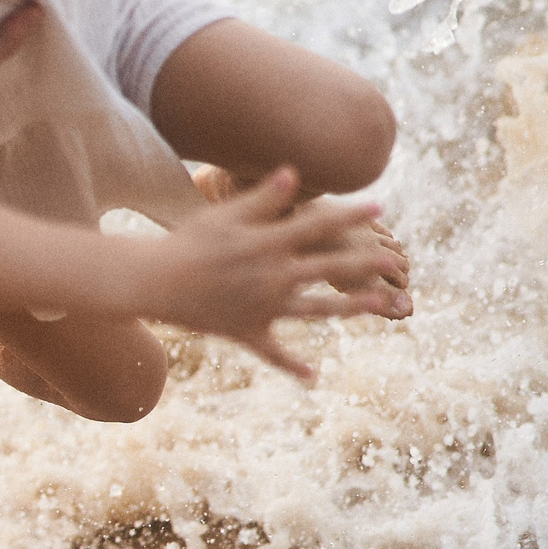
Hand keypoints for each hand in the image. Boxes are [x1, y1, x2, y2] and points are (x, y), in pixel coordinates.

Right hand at [142, 167, 403, 379]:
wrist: (153, 283)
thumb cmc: (185, 243)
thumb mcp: (222, 215)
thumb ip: (261, 198)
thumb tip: (294, 172)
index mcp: (268, 244)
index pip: (318, 226)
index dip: (349, 217)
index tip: (378, 209)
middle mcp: (273, 277)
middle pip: (328, 269)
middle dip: (363, 264)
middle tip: (394, 262)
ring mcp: (263, 308)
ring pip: (315, 310)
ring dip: (349, 308)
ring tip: (380, 306)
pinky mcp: (247, 332)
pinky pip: (273, 352)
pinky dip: (292, 364)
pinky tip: (312, 375)